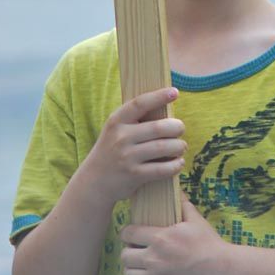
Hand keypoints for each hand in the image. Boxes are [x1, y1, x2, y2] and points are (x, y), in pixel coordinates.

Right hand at [84, 87, 185, 203]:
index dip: (158, 97)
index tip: (174, 92)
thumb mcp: (115, 130)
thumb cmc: (112, 151)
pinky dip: (175, 165)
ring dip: (179, 147)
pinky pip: (163, 169)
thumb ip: (135, 119)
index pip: (139, 104)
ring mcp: (127, 157)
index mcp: (116, 121)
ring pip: (164, 148)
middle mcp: (121, 137)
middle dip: (177, 127)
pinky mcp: (134, 175)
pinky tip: (178, 162)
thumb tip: (167, 105)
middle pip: (159, 127)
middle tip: (180, 129)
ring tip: (180, 147)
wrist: (93, 183)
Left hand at [121, 197, 231, 274]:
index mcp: (161, 238)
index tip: (131, 235)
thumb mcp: (196, 220)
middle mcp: (155, 259)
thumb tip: (177, 188)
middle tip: (136, 252)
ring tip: (140, 268)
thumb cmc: (209, 244)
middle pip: (125, 256)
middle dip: (128, 252)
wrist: (222, 271)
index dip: (127, 233)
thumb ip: (182, 205)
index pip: (129, 234)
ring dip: (132, 270)